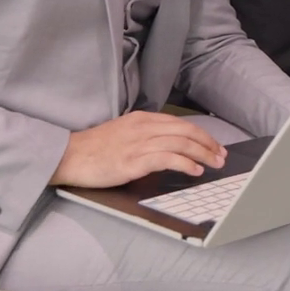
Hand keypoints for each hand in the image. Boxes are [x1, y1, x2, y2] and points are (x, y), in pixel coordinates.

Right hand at [52, 111, 227, 187]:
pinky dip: (185, 163)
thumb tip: (169, 146)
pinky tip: (195, 171)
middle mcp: (142, 127)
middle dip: (208, 143)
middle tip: (221, 156)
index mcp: (141, 119)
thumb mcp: (122, 133)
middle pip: (185, 131)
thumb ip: (145, 135)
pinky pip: (167, 159)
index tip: (214, 146)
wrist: (68, 156)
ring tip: (214, 164)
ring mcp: (138, 143)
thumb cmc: (93, 149)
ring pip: (180, 143)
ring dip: (203, 154)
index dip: (201, 134)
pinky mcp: (133, 161)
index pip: (180, 123)